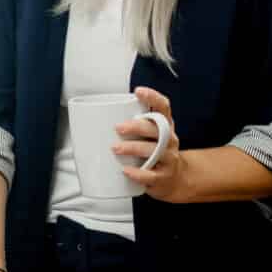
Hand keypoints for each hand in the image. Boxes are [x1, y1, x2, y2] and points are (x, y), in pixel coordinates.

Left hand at [115, 87, 192, 202]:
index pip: (163, 107)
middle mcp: (169, 140)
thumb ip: (132, 126)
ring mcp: (169, 158)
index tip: (138, 91)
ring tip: (116, 148)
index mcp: (164, 126)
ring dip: (133, 148)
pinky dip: (138, 173)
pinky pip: (152, 175)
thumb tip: (97, 119)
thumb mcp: (149, 136)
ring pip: (154, 150)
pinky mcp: (164, 176)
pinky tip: (126, 170)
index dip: (153, 97)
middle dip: (137, 126)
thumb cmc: (154, 153)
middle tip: (118, 128)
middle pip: (157, 129)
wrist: (175, 179)